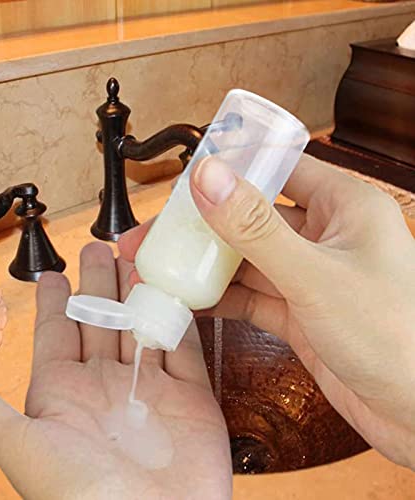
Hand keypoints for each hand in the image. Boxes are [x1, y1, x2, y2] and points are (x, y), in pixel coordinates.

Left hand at [0, 243, 230, 499]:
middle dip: (99, 283)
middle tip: (97, 247)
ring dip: (136, 291)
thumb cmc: (83, 496)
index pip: (58, 332)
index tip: (53, 273)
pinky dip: (175, 317)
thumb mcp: (23, 447)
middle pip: (102, 319)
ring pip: (141, 325)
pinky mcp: (190, 395)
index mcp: (65, 393)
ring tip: (133, 257)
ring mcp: (150, 388)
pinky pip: (181, 346)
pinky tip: (168, 291)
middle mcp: (106, 385)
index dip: (56, 301)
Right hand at [119, 154, 414, 469]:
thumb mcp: (315, 276)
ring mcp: (309, 276)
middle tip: (156, 234)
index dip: (231, 168)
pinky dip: (218, 298)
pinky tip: (187, 299)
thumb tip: (209, 178)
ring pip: (244, 260)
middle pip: (250, 217)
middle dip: (200, 226)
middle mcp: (325, 236)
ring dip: (203, 265)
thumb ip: (256, 228)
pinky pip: (249, 296)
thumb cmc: (396, 337)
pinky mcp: (298, 312)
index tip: (185, 177)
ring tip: (159, 267)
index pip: (277, 167)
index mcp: (343, 206)